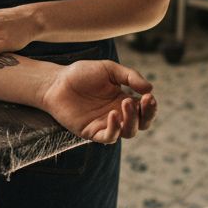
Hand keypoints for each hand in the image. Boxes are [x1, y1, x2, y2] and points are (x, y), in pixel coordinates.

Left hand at [40, 60, 157, 143]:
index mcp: (124, 100)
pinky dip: (114, 129)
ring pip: (128, 132)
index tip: (149, 96)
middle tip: (143, 100)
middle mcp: (118, 115)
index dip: (151, 106)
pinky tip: (113, 114)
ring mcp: (105, 125)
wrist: (56, 82)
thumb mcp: (109, 69)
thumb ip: (130, 77)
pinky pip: (108, 137)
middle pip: (141, 124)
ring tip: (125, 102)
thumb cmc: (81, 74)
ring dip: (132, 120)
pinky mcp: (91, 132)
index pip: (145, 110)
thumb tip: (150, 88)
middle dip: (147, 114)